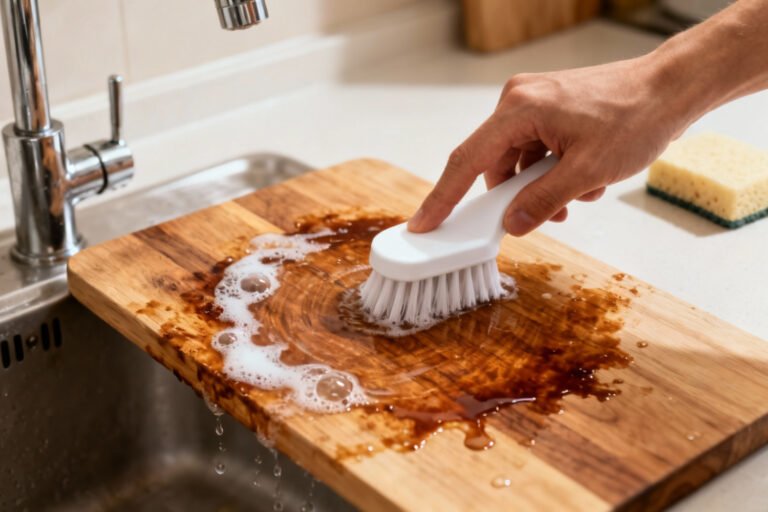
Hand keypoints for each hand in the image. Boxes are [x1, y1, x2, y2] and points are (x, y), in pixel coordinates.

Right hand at [407, 55, 690, 235]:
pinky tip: (581, 178)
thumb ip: (543, 200)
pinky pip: (533, 151)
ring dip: (538, 187)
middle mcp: (518, 101)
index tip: (424, 225)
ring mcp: (532, 103)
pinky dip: (550, 172)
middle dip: (514, 196)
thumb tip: (513, 224)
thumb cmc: (635, 117)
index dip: (443, 198)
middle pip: (492, 164)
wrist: (670, 88)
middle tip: (540, 217)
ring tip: (577, 194)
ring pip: (515, 161)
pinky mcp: (547, 109)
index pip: (467, 161)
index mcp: (519, 109)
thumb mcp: (588, 171)